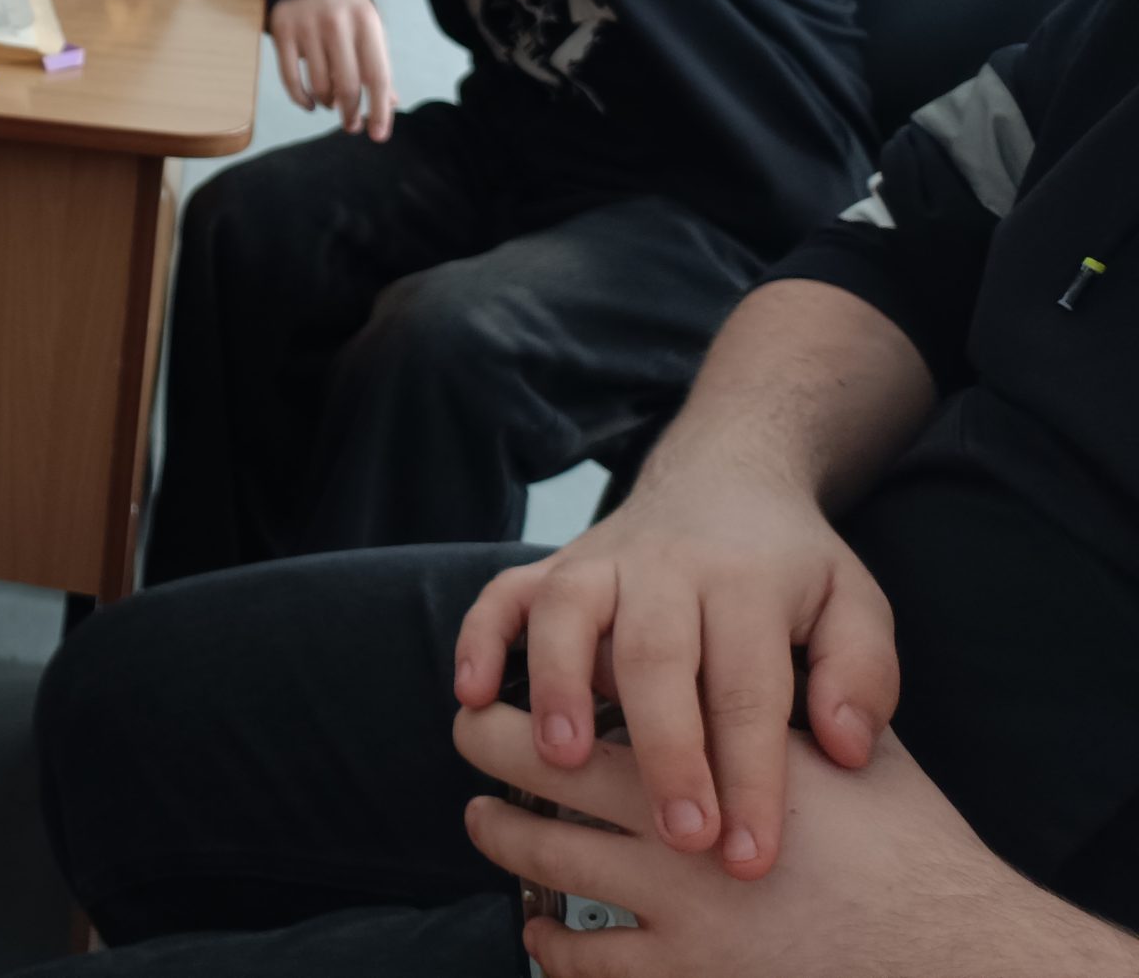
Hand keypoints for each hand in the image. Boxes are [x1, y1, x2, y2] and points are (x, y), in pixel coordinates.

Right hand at [268, 0, 395, 139]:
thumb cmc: (346, 14)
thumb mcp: (368, 31)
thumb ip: (378, 65)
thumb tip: (390, 105)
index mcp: (366, 21)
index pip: (377, 75)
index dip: (379, 110)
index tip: (377, 135)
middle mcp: (337, 22)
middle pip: (347, 84)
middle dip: (350, 113)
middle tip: (350, 125)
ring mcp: (307, 26)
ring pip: (319, 84)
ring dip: (328, 103)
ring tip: (331, 103)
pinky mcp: (282, 31)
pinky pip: (290, 79)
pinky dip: (302, 99)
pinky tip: (310, 104)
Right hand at [451, 469, 897, 879]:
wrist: (726, 477)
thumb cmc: (790, 567)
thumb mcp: (855, 606)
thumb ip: (862, 676)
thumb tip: (844, 751)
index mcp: (746, 581)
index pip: (748, 687)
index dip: (750, 775)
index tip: (751, 855)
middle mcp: (666, 565)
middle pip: (657, 655)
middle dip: (665, 750)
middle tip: (680, 835)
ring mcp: (599, 560)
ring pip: (566, 612)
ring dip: (558, 685)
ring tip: (562, 760)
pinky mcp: (552, 564)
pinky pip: (502, 592)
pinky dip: (477, 638)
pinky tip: (470, 696)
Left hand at [457, 710, 1105, 977]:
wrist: (955, 955)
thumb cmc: (912, 848)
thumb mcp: (854, 753)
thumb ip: (790, 710)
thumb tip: (752, 676)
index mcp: (714, 753)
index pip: (601, 708)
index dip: (540, 694)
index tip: (505, 683)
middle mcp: (677, 829)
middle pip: (547, 773)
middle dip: (495, 749)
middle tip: (468, 736)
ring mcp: (674, 911)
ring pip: (551, 864)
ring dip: (504, 838)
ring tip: (482, 819)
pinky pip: (590, 963)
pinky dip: (551, 945)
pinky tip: (539, 933)